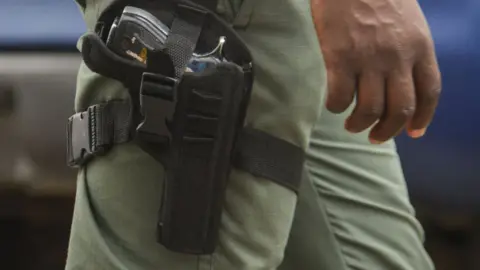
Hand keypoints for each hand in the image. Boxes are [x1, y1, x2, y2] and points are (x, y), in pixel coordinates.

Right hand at [311, 0, 441, 142]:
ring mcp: (368, 59)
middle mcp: (398, 57)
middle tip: (375, 137)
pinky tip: (334, 104)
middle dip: (388, 131)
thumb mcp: (409, 20)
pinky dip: (336, 107)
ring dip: (360, 125)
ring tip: (352, 125)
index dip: (423, 118)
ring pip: (369, 110)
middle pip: (400, 109)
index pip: (429, 92)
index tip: (414, 133)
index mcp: (420, 46)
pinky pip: (340, 97)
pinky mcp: (340, 58)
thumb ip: (409, 50)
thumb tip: (402, 81)